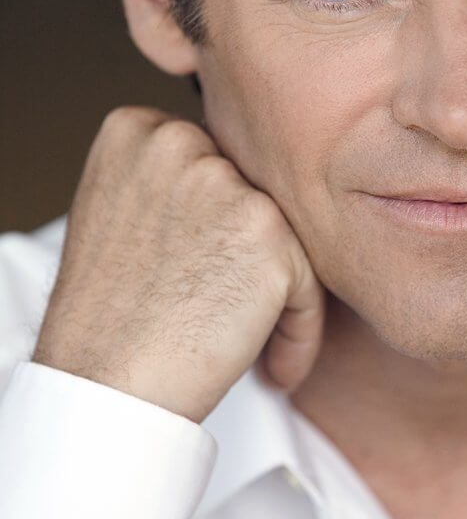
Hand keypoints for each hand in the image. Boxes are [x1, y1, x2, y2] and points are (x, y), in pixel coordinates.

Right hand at [33, 107, 325, 422]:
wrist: (103, 387)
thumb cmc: (109, 321)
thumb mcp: (118, 217)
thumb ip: (172, 183)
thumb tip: (235, 184)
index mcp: (137, 131)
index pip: (215, 162)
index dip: (221, 225)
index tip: (211, 274)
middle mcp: (181, 142)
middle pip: (255, 195)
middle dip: (255, 256)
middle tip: (231, 312)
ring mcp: (226, 185)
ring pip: (288, 238)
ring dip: (282, 296)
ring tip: (250, 346)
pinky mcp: (269, 233)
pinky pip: (311, 285)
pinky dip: (301, 332)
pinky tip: (274, 369)